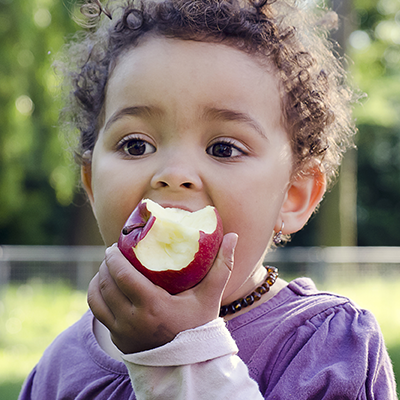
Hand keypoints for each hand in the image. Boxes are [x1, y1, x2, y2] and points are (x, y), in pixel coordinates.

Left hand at [87, 233, 237, 353]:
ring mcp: (122, 332)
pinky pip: (97, 313)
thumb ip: (223, 266)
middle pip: (107, 284)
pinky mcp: (117, 339)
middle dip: (105, 264)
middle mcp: (133, 320)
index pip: (123, 276)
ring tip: (106, 268)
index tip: (114, 246)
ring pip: (98, 299)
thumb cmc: (199, 326)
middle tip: (111, 253)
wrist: (189, 363)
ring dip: (98, 279)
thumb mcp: (211, 296)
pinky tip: (103, 287)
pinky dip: (96, 296)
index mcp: (153, 307)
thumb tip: (233, 236)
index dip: (113, 258)